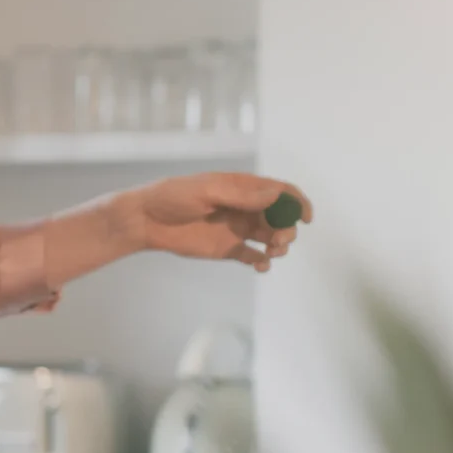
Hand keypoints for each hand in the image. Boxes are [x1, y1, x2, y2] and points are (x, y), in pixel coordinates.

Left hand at [131, 174, 310, 272]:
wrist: (147, 220)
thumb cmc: (174, 197)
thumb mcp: (207, 190)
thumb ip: (241, 195)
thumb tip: (274, 196)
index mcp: (243, 188)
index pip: (281, 192)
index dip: (298, 202)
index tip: (306, 218)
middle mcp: (245, 208)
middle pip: (281, 217)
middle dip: (288, 228)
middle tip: (278, 240)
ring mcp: (238, 229)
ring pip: (271, 237)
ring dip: (279, 246)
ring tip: (270, 252)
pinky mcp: (228, 249)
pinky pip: (254, 256)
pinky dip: (263, 262)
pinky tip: (260, 265)